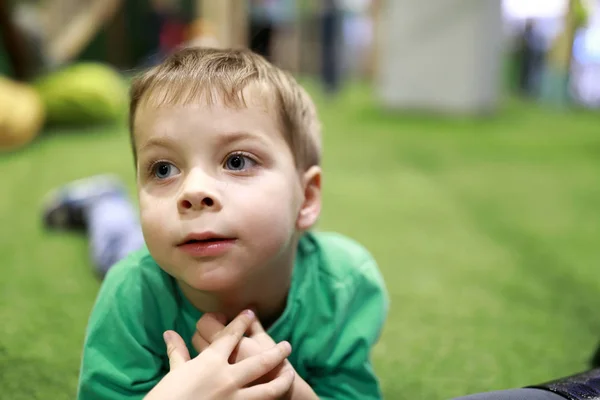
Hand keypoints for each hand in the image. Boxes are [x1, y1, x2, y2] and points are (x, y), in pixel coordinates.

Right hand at [144, 310, 294, 399]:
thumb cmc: (169, 395)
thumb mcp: (174, 372)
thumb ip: (178, 352)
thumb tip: (170, 333)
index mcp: (211, 362)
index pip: (230, 336)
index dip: (241, 322)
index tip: (250, 312)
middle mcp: (228, 378)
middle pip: (261, 361)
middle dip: (276, 352)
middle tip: (287, 345)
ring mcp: (236, 398)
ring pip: (269, 389)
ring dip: (283, 379)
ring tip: (290, 372)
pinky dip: (272, 398)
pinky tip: (279, 395)